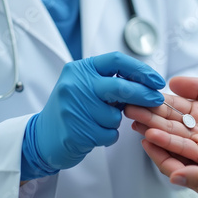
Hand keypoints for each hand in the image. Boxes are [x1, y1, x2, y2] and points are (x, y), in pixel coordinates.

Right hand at [21, 52, 165, 180]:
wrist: (41, 136)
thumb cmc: (72, 109)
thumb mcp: (85, 85)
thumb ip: (110, 81)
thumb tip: (148, 83)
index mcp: (80, 69)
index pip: (117, 61)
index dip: (141, 70)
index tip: (157, 80)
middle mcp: (75, 85)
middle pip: (121, 87)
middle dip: (143, 95)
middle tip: (156, 100)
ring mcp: (74, 108)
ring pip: (115, 115)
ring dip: (115, 121)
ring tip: (98, 121)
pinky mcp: (76, 131)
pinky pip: (109, 134)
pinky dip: (108, 136)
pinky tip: (93, 134)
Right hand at [125, 77, 197, 165]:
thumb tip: (173, 82)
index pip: (172, 108)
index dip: (155, 102)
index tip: (137, 95)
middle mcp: (197, 133)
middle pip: (168, 125)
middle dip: (148, 118)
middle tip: (129, 109)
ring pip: (174, 141)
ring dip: (156, 135)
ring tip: (140, 127)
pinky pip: (188, 158)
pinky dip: (171, 152)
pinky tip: (156, 143)